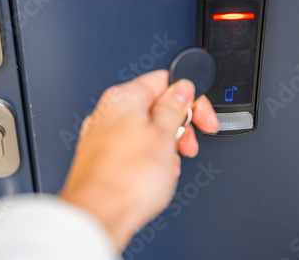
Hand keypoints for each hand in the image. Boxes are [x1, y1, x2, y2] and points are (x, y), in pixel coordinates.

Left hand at [59, 70, 217, 249]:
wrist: (97, 216)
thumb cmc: (125, 179)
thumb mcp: (164, 136)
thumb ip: (174, 107)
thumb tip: (182, 89)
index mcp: (123, 98)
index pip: (165, 81)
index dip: (189, 99)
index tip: (201, 118)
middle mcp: (109, 113)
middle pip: (156, 107)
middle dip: (178, 126)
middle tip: (187, 145)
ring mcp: (103, 136)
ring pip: (147, 133)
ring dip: (165, 148)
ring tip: (165, 167)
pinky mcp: (103, 158)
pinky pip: (135, 152)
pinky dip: (148, 161)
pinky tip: (151, 177)